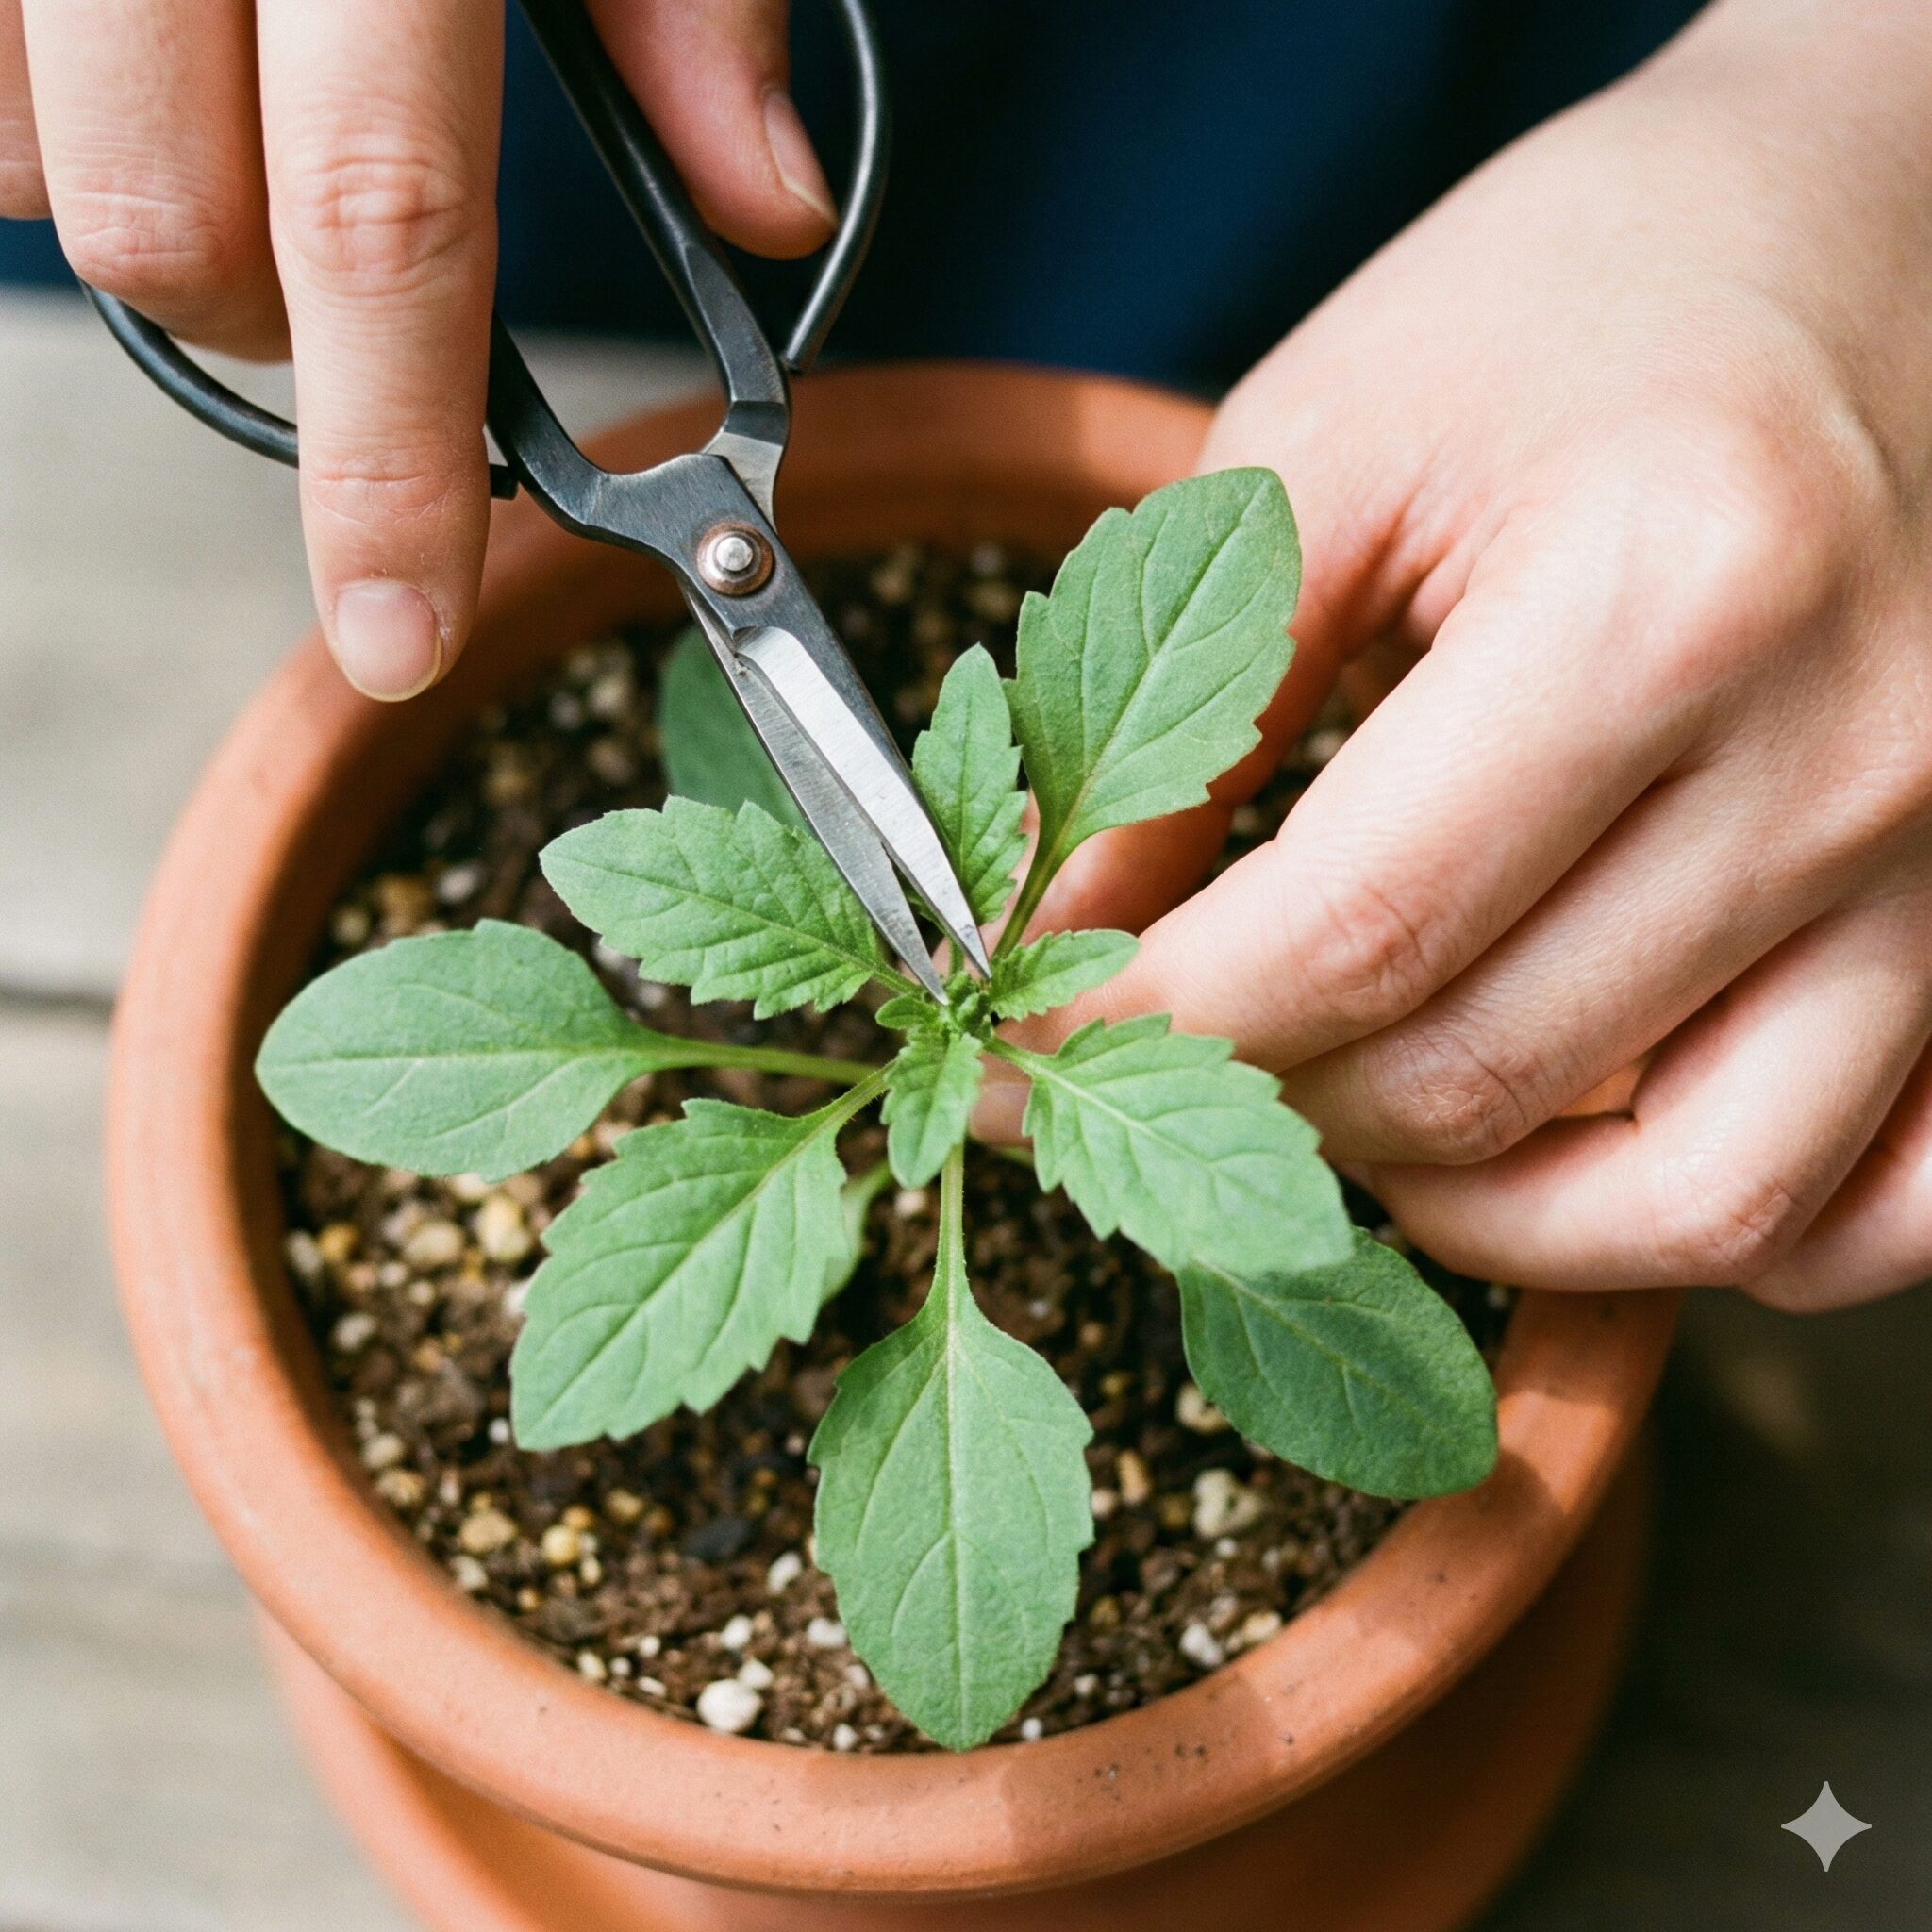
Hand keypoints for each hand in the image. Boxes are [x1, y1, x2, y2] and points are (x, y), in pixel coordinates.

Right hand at [0, 0, 831, 697]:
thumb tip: (769, 209)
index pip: (382, 219)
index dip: (386, 468)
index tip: (398, 636)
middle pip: (162, 234)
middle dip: (274, 335)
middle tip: (351, 288)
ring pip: (15, 157)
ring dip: (136, 193)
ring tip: (228, 93)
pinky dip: (35, 96)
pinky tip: (132, 37)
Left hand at [984, 0, 1931, 1310]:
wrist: (1847, 234)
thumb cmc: (1578, 305)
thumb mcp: (1332, 439)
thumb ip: (1176, 712)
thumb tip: (1051, 937)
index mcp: (1666, 598)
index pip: (1349, 932)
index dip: (1138, 1028)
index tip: (1011, 1051)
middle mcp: (1849, 759)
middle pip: (1484, 1078)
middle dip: (1259, 1105)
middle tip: (1156, 1056)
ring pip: (1688, 1202)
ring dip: (1466, 1216)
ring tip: (1346, 1117)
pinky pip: (1874, 1209)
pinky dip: (1700, 1231)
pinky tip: (1574, 1155)